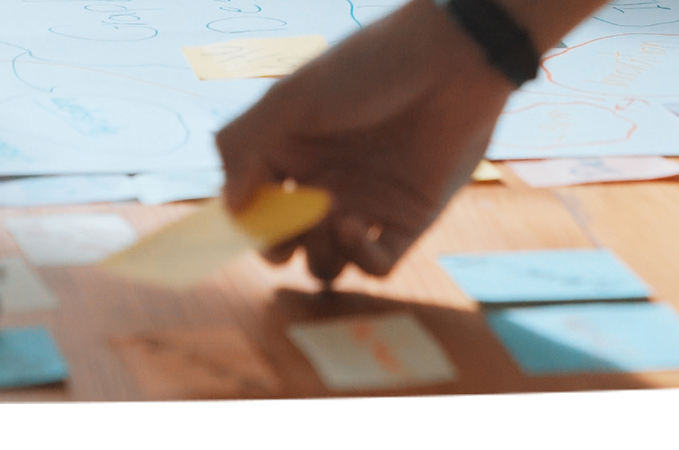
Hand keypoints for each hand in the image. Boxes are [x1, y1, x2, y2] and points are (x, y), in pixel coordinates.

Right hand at [216, 1, 515, 281]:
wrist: (449, 63)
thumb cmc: (366, 69)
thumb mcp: (290, 98)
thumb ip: (245, 148)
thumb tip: (230, 208)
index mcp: (292, 153)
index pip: (255, 207)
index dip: (247, 224)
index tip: (245, 227)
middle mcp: (325, 184)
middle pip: (288, 244)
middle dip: (279, 249)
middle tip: (286, 234)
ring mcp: (366, 205)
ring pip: (328, 264)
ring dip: (318, 256)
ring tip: (328, 219)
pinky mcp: (408, 222)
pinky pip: (376, 266)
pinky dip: (360, 257)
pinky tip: (355, 223)